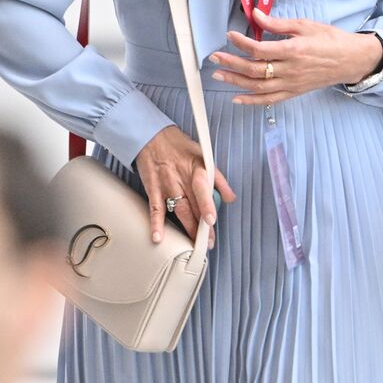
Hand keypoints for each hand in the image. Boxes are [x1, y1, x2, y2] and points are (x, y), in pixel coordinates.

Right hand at [133, 125, 236, 245]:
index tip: (211, 220)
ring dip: (187, 229)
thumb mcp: (203, 156)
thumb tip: (230, 197)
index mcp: (195, 169)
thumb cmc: (179, 147)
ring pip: (179, 211)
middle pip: (193, 206)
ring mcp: (166, 186)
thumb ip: (218, 178)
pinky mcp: (153, 190)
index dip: (207, 205)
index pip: (203, 189)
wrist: (152, 137)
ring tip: (195, 244)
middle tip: (210, 242)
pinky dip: (156, 224)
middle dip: (202, 226)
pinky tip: (158, 237)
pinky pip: (156, 209)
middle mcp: (181, 179)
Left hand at [210, 8, 382, 105]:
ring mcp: (292, 84)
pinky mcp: (294, 92)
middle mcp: (291, 70)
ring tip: (219, 75)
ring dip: (236, 82)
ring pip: (258, 87)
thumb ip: (278, 24)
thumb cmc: (330, 39)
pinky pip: (270, 100)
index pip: (260, 49)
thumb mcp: (305, 25)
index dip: (241, 43)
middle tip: (214, 58)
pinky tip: (237, 98)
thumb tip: (256, 15)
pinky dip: (252, 101)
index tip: (229, 35)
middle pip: (254, 69)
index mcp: (294, 50)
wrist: (350, 60)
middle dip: (231, 63)